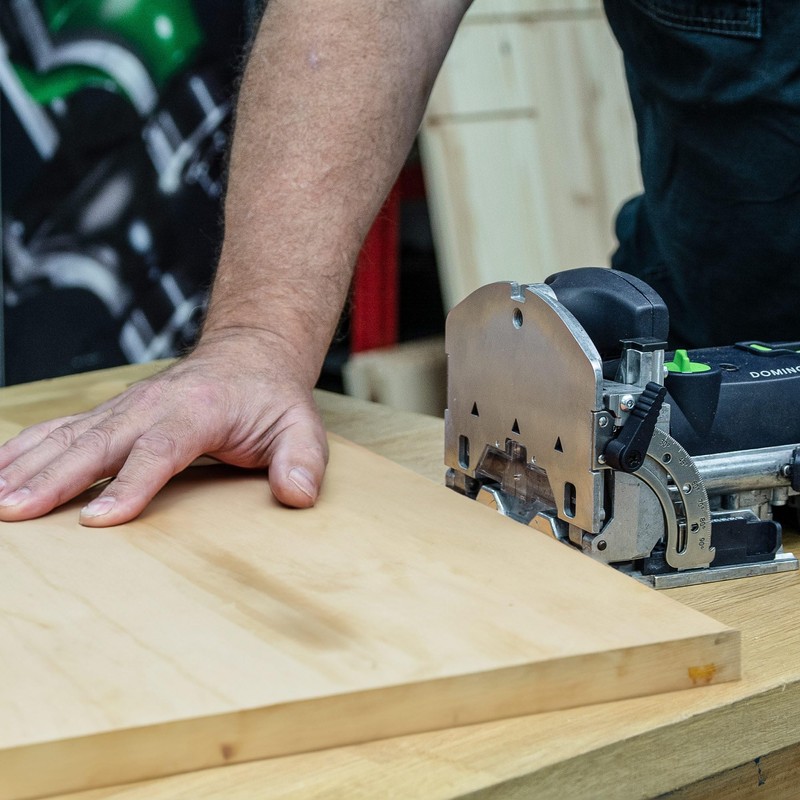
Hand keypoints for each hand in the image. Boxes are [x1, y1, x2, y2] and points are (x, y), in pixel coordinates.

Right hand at [0, 331, 328, 525]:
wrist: (250, 354)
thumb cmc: (272, 398)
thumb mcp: (302, 427)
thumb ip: (303, 460)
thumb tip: (299, 495)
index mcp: (198, 410)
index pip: (159, 450)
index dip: (130, 485)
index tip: (98, 520)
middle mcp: (152, 404)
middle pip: (98, 443)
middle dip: (53, 478)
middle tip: (14, 511)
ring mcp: (126, 407)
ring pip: (69, 435)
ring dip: (27, 465)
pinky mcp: (112, 413)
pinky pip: (61, 429)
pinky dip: (25, 448)